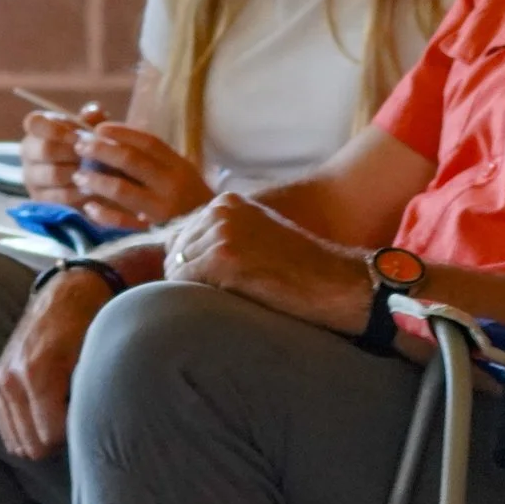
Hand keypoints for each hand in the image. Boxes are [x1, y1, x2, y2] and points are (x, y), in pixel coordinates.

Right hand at [0, 268, 111, 459]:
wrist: (67, 295)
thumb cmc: (92, 325)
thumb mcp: (99, 355)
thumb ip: (91, 395)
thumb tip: (91, 433)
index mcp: (38, 371)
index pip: (51, 437)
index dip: (76, 435)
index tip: (90, 418)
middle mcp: (12, 379)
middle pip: (33, 446)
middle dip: (58, 440)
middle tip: (78, 418)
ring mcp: (0, 384)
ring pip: (18, 444)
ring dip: (42, 436)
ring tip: (63, 414)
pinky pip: (8, 432)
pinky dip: (28, 429)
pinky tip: (47, 413)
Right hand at [19, 104, 106, 208]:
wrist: (95, 181)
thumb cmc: (90, 148)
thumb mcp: (93, 130)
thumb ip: (94, 119)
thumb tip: (92, 112)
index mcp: (38, 129)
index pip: (33, 122)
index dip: (55, 129)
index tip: (77, 136)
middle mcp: (29, 151)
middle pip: (45, 149)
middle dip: (73, 153)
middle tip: (92, 156)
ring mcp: (31, 176)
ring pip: (52, 174)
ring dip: (77, 172)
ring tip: (95, 172)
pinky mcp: (40, 199)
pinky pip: (58, 196)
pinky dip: (78, 192)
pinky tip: (92, 189)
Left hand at [74, 122, 214, 225]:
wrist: (213, 236)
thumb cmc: (189, 199)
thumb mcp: (179, 173)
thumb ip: (151, 157)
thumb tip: (111, 133)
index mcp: (179, 166)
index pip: (148, 142)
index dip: (121, 132)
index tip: (99, 129)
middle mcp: (172, 184)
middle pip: (131, 160)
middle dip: (101, 150)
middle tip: (80, 146)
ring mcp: (163, 209)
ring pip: (122, 190)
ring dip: (96, 180)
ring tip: (78, 175)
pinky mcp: (154, 232)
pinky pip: (122, 222)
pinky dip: (103, 214)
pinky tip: (89, 207)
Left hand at [166, 193, 375, 332]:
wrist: (331, 280)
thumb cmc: (297, 268)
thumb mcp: (255, 235)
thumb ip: (219, 236)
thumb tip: (174, 256)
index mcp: (226, 202)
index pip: (180, 234)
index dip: (191, 264)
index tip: (215, 280)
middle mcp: (220, 211)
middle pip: (174, 252)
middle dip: (189, 278)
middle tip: (223, 294)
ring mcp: (222, 233)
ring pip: (176, 270)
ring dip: (194, 291)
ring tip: (229, 298)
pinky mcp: (224, 258)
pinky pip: (184, 284)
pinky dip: (197, 300)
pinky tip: (228, 302)